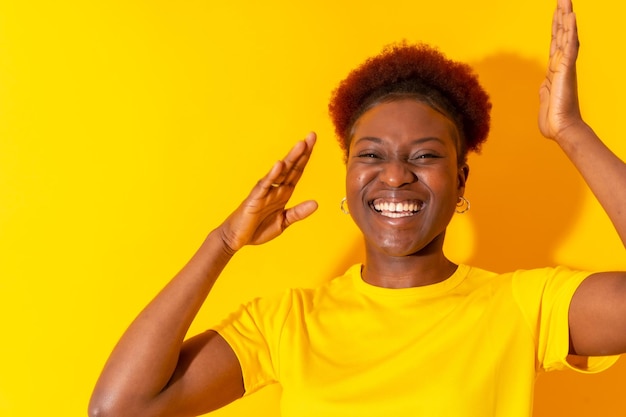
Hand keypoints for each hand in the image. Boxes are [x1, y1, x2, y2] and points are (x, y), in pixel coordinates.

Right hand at [218, 132, 317, 252]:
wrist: (236, 238)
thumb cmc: (257, 229)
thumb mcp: (283, 222)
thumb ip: (298, 213)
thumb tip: (316, 203)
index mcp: (284, 193)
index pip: (297, 171)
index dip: (306, 157)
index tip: (313, 142)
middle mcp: (276, 188)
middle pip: (291, 167)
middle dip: (302, 152)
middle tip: (312, 135)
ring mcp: (265, 191)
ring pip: (280, 172)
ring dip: (291, 158)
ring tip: (301, 144)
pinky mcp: (255, 198)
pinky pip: (265, 185)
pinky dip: (273, 175)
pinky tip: (279, 164)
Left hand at [538, 0, 583, 141]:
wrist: (560, 129)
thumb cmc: (554, 119)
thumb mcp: (545, 100)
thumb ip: (544, 90)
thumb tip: (544, 85)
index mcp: (554, 70)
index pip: (556, 43)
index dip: (556, 27)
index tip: (557, 11)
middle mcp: (561, 64)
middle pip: (561, 34)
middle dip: (561, 15)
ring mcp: (565, 66)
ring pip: (566, 36)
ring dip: (566, 17)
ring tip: (566, 0)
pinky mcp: (566, 70)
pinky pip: (570, 47)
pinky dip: (570, 31)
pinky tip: (571, 17)